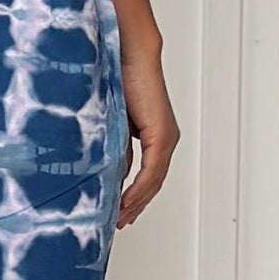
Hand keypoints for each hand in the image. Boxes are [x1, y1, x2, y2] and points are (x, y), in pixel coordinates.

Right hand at [115, 37, 178, 226]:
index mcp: (157, 137)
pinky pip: (151, 170)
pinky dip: (138, 188)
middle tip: (120, 223)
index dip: (136, 197)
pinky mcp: (161, 134)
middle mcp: (167, 140)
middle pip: (153, 184)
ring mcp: (166, 138)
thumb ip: (117, 146)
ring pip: (154, 181)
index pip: (149, 176)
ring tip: (120, 218)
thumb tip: (111, 170)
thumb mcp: (114, 123)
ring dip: (136, 202)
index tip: (122, 213)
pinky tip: (125, 202)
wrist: (130, 56)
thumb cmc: (120, 81)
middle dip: (136, 206)